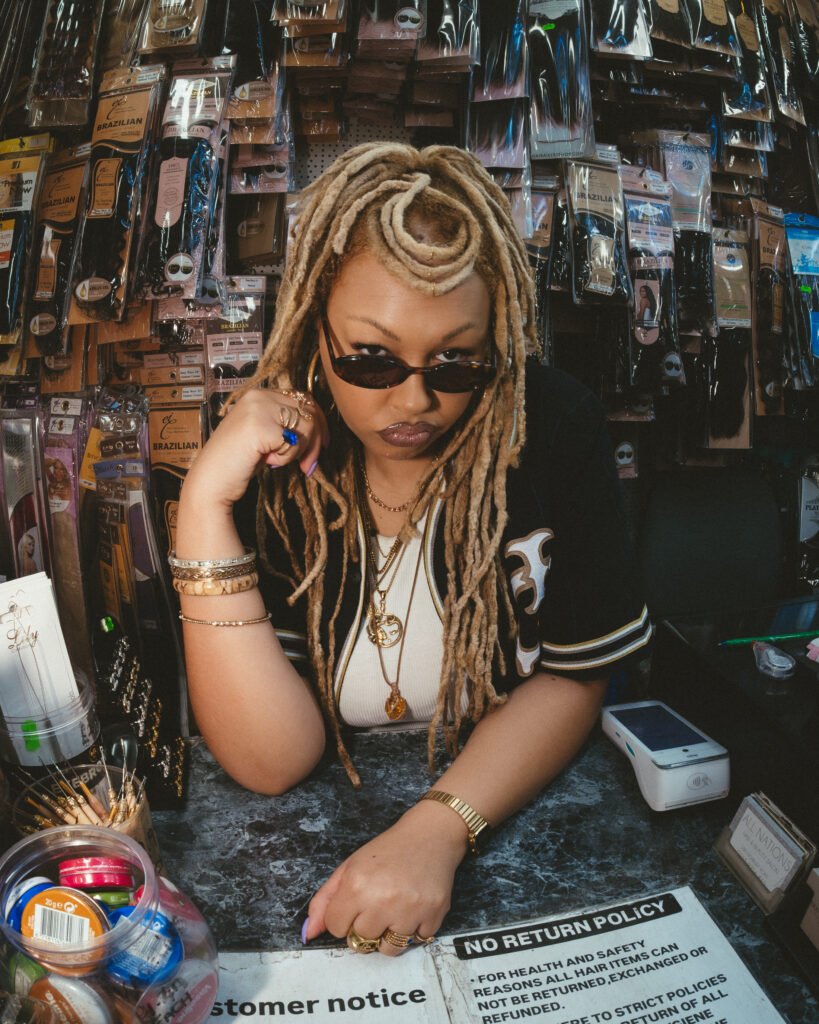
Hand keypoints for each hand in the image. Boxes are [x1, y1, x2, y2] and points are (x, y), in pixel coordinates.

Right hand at [183, 388, 329, 511]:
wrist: (211, 480)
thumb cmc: (237, 462)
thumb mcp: (264, 434)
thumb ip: (284, 424)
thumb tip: (319, 427)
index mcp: (259, 394)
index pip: (302, 399)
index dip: (317, 422)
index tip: (322, 443)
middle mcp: (259, 396)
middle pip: (309, 411)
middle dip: (315, 441)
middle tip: (308, 465)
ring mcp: (258, 409)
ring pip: (306, 425)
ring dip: (297, 450)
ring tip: (276, 460)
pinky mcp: (260, 426)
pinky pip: (293, 442)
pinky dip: (285, 458)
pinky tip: (267, 462)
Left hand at [303, 805, 467, 955]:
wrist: (430, 835)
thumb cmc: (387, 850)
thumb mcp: (350, 867)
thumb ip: (324, 901)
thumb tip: (308, 933)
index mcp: (357, 886)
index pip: (336, 928)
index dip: (343, 916)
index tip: (355, 903)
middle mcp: (382, 901)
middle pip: (361, 940)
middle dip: (366, 924)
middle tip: (377, 902)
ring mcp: (410, 910)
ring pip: (388, 949)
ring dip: (389, 933)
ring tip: (395, 909)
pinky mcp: (434, 915)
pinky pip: (416, 942)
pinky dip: (415, 929)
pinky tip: (414, 907)